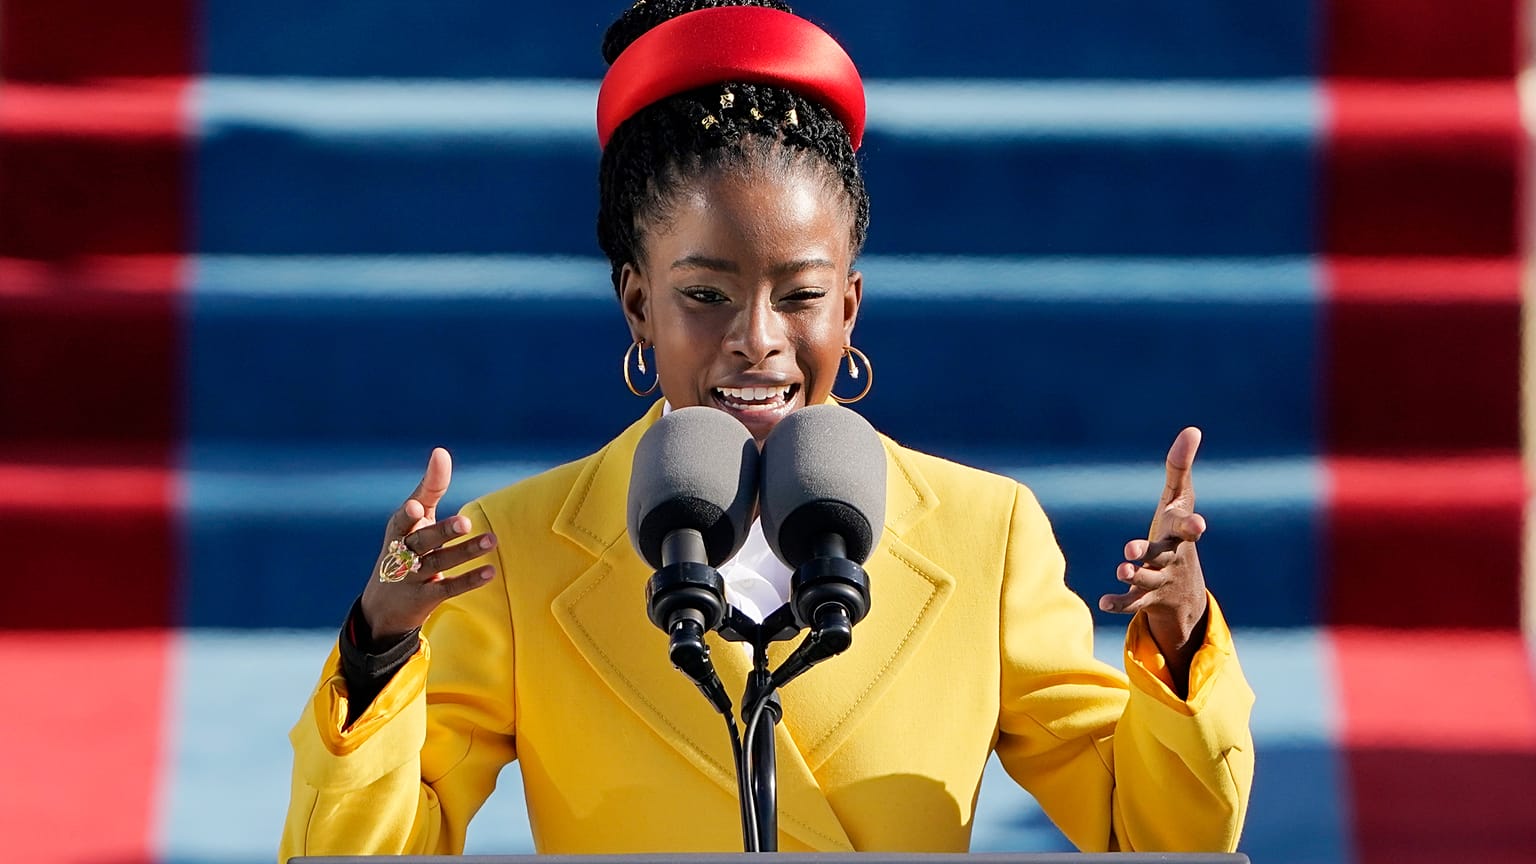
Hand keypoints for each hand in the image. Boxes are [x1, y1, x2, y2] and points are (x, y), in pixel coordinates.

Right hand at [360, 448, 497, 640]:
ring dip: (465, 552)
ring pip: (439, 563)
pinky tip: (490, 572)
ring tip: (492, 540)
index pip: (402, 520)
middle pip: (422, 541)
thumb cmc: (404, 547)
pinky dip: (468, 580)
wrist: (383, 606)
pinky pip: (448, 589)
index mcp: (398, 531)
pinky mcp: (425, 599)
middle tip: (466, 522)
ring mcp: (412, 578)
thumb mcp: (413, 519)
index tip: (417, 506)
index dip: (409, 514)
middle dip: (443, 531)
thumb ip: (429, 487)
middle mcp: (401, 554)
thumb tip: (441, 452)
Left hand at [1098, 427, 1209, 687]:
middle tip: (1129, 549)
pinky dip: (1119, 603)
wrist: (1184, 593)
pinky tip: (1102, 602)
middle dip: (1150, 552)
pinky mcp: (1145, 598)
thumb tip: (1192, 430)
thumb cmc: (1177, 533)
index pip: (1188, 530)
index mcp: (1180, 535)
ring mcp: (1160, 580)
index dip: (1192, 528)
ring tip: (1121, 569)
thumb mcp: (1179, 501)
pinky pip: (1133, 604)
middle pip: (1163, 555)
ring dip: (1133, 575)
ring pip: (1147, 580)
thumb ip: (1180, 467)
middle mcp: (1172, 558)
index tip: (1198, 526)